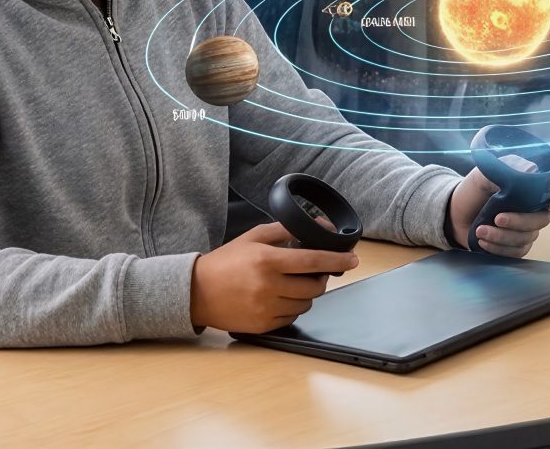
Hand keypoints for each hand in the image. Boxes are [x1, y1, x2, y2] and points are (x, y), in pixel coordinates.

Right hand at [188, 221, 359, 333]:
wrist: (196, 292)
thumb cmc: (225, 261)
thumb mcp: (253, 237)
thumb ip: (285, 229)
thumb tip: (316, 225)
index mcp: (268, 261)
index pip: (313, 262)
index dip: (337, 261)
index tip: (353, 260)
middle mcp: (268, 286)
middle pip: (314, 287)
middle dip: (321, 279)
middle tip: (315, 272)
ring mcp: (265, 309)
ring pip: (305, 304)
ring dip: (307, 294)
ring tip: (294, 284)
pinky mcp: (262, 325)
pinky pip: (291, 317)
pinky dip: (292, 307)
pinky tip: (280, 297)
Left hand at [447, 172, 549, 258]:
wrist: (455, 213)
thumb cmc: (473, 190)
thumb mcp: (485, 173)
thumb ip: (506, 168)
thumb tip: (531, 170)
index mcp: (533, 187)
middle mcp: (534, 208)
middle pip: (542, 220)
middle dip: (519, 221)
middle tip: (497, 218)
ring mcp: (525, 229)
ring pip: (527, 238)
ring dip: (503, 236)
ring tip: (480, 231)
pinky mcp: (515, 246)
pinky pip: (516, 252)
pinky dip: (499, 248)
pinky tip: (483, 241)